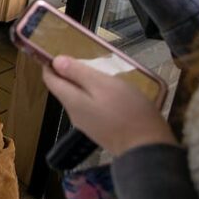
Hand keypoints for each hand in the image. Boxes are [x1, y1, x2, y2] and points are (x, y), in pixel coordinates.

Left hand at [42, 56, 176, 156]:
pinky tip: (110, 91)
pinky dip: (95, 95)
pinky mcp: (101, 130)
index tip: (58, 51)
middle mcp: (74, 114)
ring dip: (84, 83)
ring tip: (100, 71)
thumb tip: (56, 62)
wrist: (147, 148)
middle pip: (64, 89)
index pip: (50, 80)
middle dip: (69, 72)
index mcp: (71, 101)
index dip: (50, 64)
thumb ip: (78, 73)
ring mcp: (87, 124)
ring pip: (78, 98)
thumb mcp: (103, 84)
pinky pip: (91, 107)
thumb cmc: (127, 111)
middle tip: (84, 57)